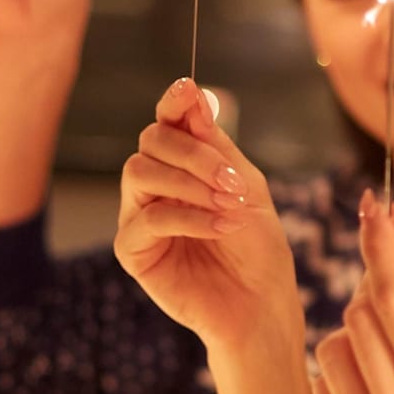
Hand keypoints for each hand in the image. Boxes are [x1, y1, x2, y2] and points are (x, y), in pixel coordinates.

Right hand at [114, 77, 299, 351]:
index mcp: (184, 164)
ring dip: (190, 185)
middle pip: (150, 141)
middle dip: (194, 154)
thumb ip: (215, 143)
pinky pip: (147, 218)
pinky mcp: (133, 250)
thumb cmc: (258, 246)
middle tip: (234, 181)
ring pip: (139, 172)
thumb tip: (190, 91)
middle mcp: (156, 184)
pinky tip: (220, 229)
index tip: (187, 90)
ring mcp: (139, 215)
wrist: (260, 303)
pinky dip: (187, 218)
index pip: (167, 121)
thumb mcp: (246, 185)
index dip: (173, 102)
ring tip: (229, 207)